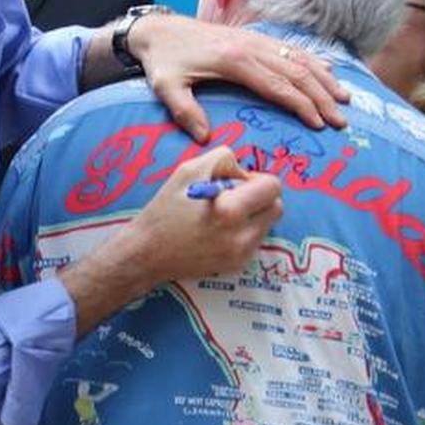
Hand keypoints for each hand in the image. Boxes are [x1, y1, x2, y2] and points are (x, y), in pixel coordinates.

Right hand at [128, 148, 282, 287]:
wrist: (147, 253)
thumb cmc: (165, 209)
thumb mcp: (189, 169)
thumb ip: (224, 159)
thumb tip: (245, 172)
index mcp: (230, 209)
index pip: (273, 186)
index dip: (257, 178)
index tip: (237, 182)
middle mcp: (241, 236)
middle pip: (277, 207)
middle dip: (261, 197)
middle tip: (235, 196)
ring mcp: (241, 254)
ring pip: (268, 225)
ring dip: (254, 215)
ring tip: (226, 214)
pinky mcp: (237, 266)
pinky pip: (255, 241)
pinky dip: (244, 232)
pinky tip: (220, 230)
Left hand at [130, 12, 349, 139]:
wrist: (158, 29)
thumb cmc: (163, 61)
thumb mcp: (166, 87)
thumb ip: (184, 111)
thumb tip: (205, 138)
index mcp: (235, 61)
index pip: (278, 86)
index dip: (301, 105)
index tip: (318, 124)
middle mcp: (252, 47)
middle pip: (297, 73)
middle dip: (322, 98)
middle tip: (341, 120)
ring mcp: (256, 40)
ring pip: (299, 58)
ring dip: (325, 79)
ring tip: (345, 99)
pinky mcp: (255, 38)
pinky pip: (291, 48)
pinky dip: (313, 60)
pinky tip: (329, 72)